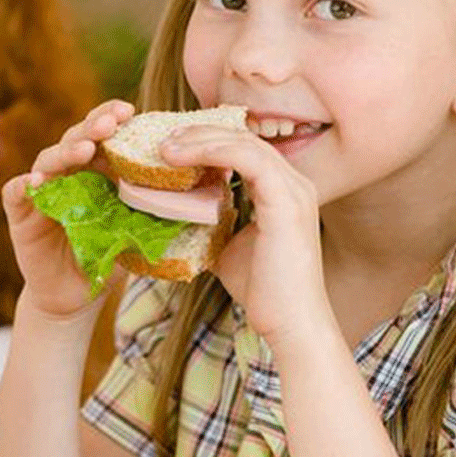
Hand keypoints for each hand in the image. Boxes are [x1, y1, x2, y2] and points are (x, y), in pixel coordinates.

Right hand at [2, 99, 134, 317]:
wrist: (76, 295)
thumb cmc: (108, 256)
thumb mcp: (133, 229)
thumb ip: (149, 208)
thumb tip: (190, 194)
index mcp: (97, 169)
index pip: (101, 134)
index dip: (111, 118)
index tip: (129, 111)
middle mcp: (67, 172)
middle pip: (75, 139)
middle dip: (91, 128)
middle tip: (108, 124)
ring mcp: (42, 190)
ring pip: (47, 161)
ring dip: (65, 153)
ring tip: (82, 150)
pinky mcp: (20, 213)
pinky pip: (15, 193)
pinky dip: (22, 186)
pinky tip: (34, 184)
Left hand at [159, 125, 331, 348]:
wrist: (289, 323)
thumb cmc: (262, 290)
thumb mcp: (226, 246)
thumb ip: (212, 223)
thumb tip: (178, 214)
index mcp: (282, 189)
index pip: (243, 147)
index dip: (207, 140)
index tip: (171, 144)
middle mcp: (294, 182)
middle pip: (241, 137)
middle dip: (198, 133)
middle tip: (161, 139)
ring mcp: (294, 189)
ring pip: (242, 142)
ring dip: (199, 139)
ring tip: (164, 147)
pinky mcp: (286, 200)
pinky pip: (247, 158)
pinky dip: (211, 151)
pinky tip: (180, 157)